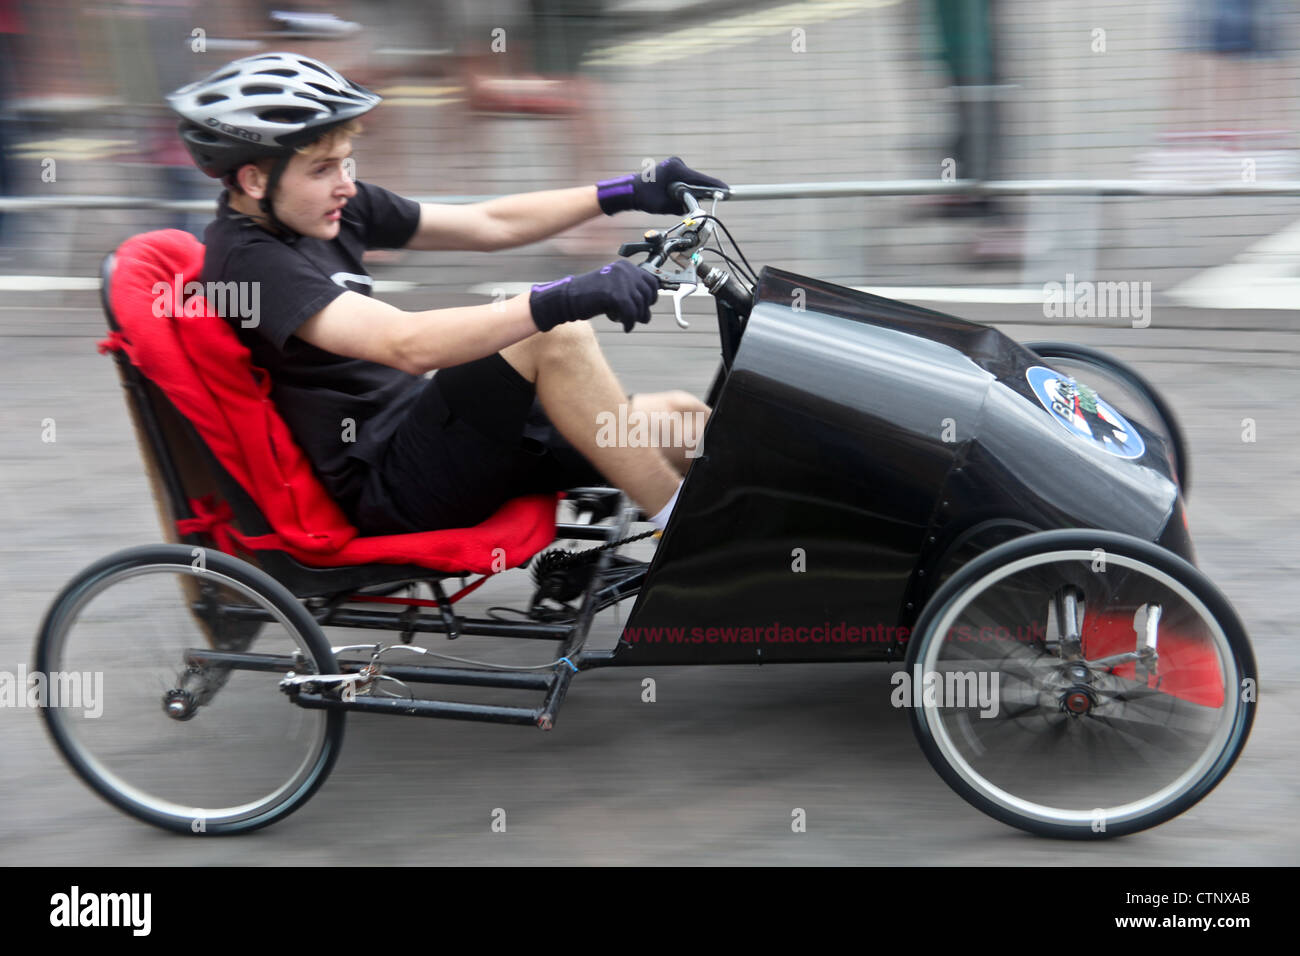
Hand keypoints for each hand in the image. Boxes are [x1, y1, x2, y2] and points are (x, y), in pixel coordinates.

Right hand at [529, 259, 659, 332]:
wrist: (569, 298)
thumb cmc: (590, 296)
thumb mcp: (614, 289)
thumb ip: (630, 294)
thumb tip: (647, 311)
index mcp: (625, 266)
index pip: (651, 280)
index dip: (652, 296)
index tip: (647, 306)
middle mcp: (625, 270)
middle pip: (648, 294)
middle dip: (644, 309)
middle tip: (637, 318)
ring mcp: (620, 281)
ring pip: (640, 305)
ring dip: (636, 318)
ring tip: (627, 322)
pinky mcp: (615, 293)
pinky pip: (631, 313)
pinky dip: (629, 323)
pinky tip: (625, 327)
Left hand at [596, 157, 729, 215]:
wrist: (631, 191)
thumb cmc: (645, 198)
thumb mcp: (667, 206)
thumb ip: (684, 204)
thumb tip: (696, 205)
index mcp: (676, 170)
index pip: (701, 180)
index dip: (715, 187)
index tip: (728, 192)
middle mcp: (677, 163)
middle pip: (698, 179)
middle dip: (706, 190)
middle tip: (719, 198)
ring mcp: (674, 164)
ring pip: (692, 179)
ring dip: (695, 190)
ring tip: (695, 200)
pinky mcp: (672, 168)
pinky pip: (686, 179)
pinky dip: (688, 187)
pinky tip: (686, 196)